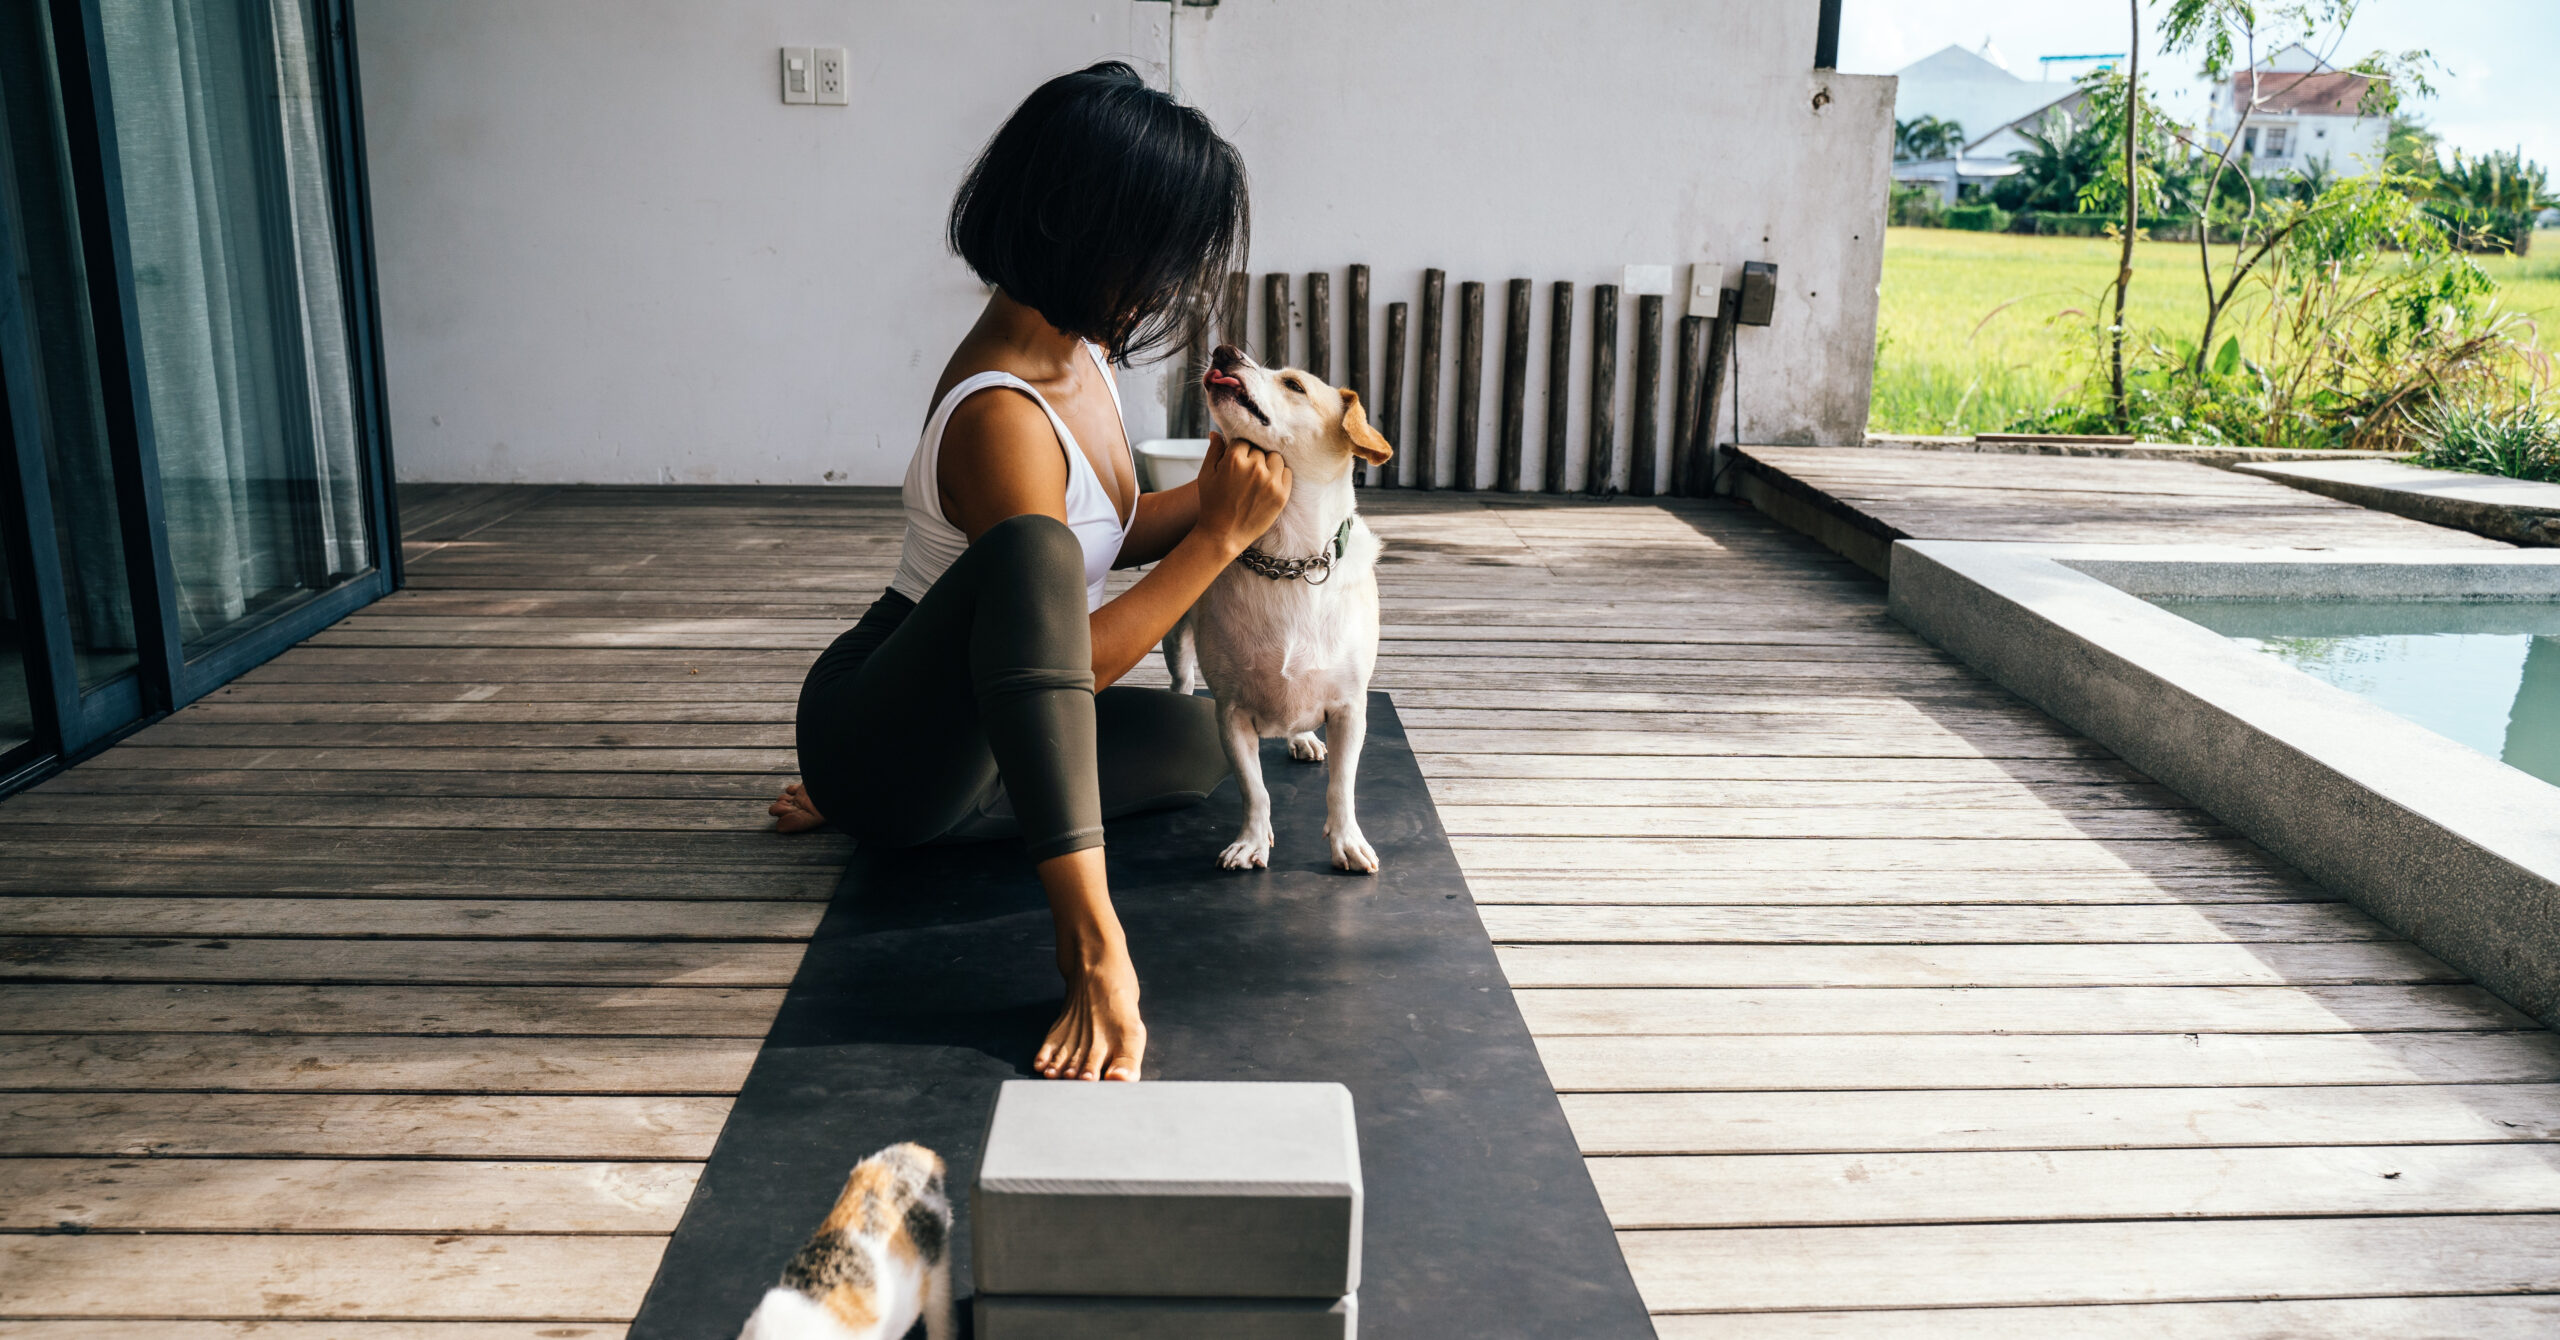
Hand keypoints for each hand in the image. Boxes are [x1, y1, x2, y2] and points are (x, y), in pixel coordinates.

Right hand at [1192, 431, 1289, 551]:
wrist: (1223, 535)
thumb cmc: (1212, 505)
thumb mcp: (1206, 475)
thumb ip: (1214, 451)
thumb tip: (1216, 432)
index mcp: (1234, 459)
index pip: (1243, 441)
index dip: (1238, 452)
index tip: (1235, 462)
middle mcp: (1255, 468)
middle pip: (1259, 449)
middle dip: (1252, 458)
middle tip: (1244, 474)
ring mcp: (1270, 481)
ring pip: (1275, 458)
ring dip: (1268, 464)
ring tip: (1257, 478)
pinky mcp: (1281, 494)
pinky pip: (1287, 473)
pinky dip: (1279, 475)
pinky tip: (1267, 485)